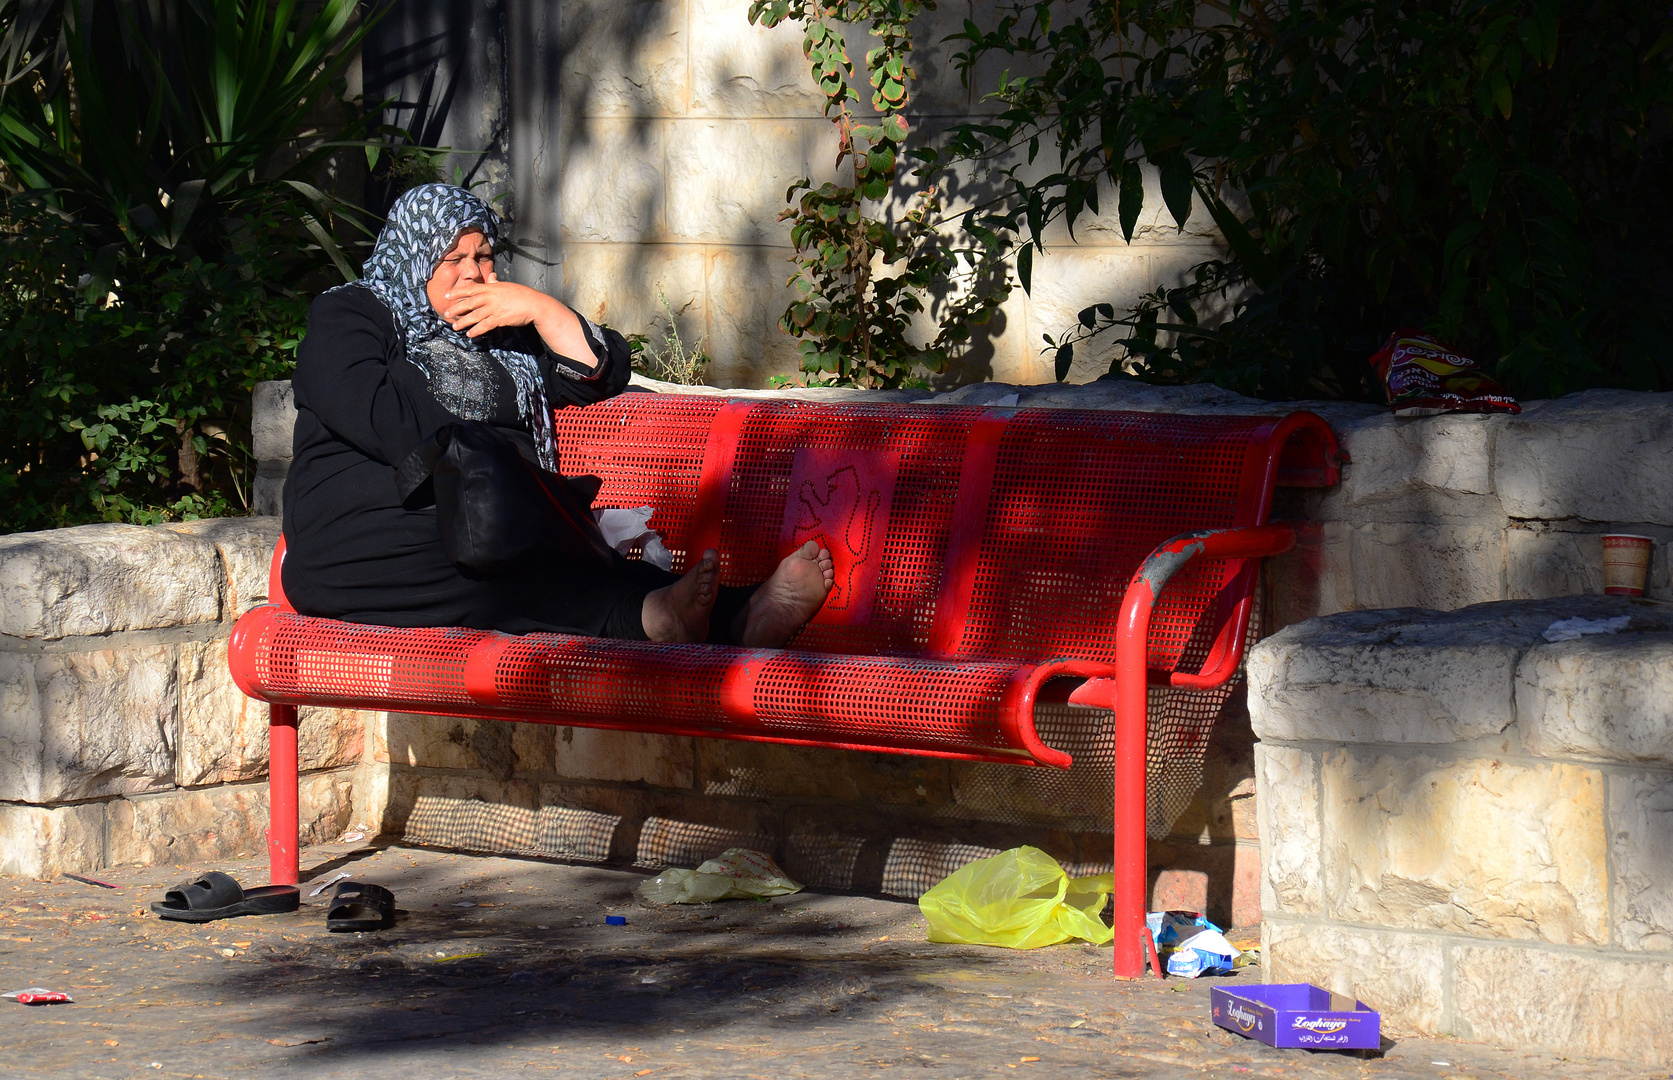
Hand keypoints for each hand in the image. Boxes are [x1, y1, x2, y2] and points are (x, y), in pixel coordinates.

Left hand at [442, 273, 597, 368]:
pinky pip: (485, 326)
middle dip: (456, 309)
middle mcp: (490, 297)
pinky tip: (470, 334)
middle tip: (446, 314)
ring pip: (474, 316)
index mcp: (491, 288)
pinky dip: (476, 330)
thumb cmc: (522, 294)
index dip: (457, 292)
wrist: (534, 304)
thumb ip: (496, 282)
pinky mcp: (499, 319)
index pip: (470, 289)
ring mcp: (494, 308)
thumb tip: (491, 276)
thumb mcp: (507, 286)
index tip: (447, 296)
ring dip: (463, 322)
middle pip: (469, 303)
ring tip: (455, 327)